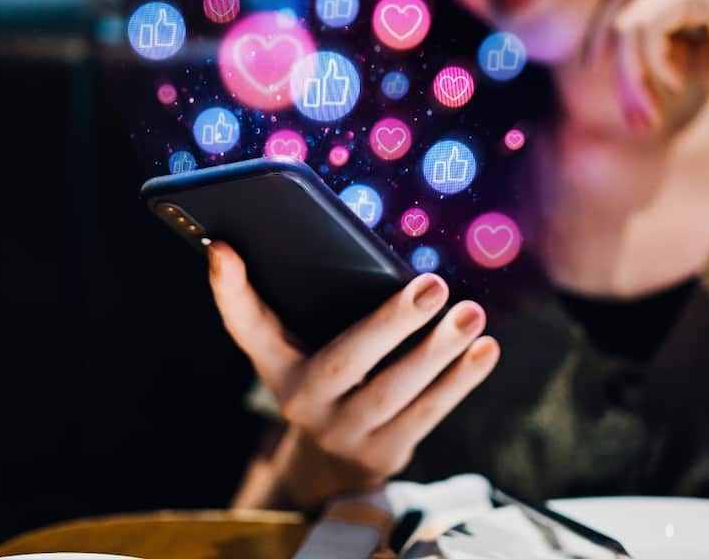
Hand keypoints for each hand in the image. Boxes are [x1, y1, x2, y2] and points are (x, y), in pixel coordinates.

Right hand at [207, 242, 498, 509]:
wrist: (332, 462)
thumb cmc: (328, 377)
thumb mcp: (305, 347)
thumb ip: (306, 303)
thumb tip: (309, 248)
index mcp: (278, 367)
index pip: (247, 325)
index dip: (229, 290)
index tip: (223, 246)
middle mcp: (304, 403)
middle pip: (346, 361)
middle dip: (391, 322)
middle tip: (434, 285)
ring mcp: (345, 434)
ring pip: (396, 392)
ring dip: (439, 353)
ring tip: (472, 314)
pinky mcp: (385, 453)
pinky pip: (427, 414)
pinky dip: (460, 381)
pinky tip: (485, 349)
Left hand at [586, 0, 708, 167]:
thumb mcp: (689, 59)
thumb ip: (656, 47)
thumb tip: (609, 56)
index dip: (604, 32)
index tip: (596, 72)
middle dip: (612, 56)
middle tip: (627, 107)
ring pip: (630, 19)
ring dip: (630, 73)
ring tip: (650, 111)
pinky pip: (646, 26)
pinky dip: (653, 64)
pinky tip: (680, 84)